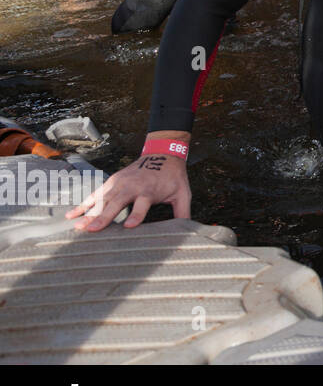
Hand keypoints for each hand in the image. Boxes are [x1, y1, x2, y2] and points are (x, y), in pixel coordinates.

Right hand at [67, 149, 190, 230]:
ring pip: (102, 199)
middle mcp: (132, 186)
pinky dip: (83, 204)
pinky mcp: (111, 182)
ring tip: (77, 226)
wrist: (162, 154)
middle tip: (91, 230)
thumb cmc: (173, 178)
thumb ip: (183, 212)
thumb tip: (187, 231)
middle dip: (104, 216)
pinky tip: (71, 215)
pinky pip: (95, 194)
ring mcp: (119, 183)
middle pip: (116, 202)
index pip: (142, 204)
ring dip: (89, 212)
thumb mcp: (182, 194)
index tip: (128, 226)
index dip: (136, 215)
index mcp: (149, 190)